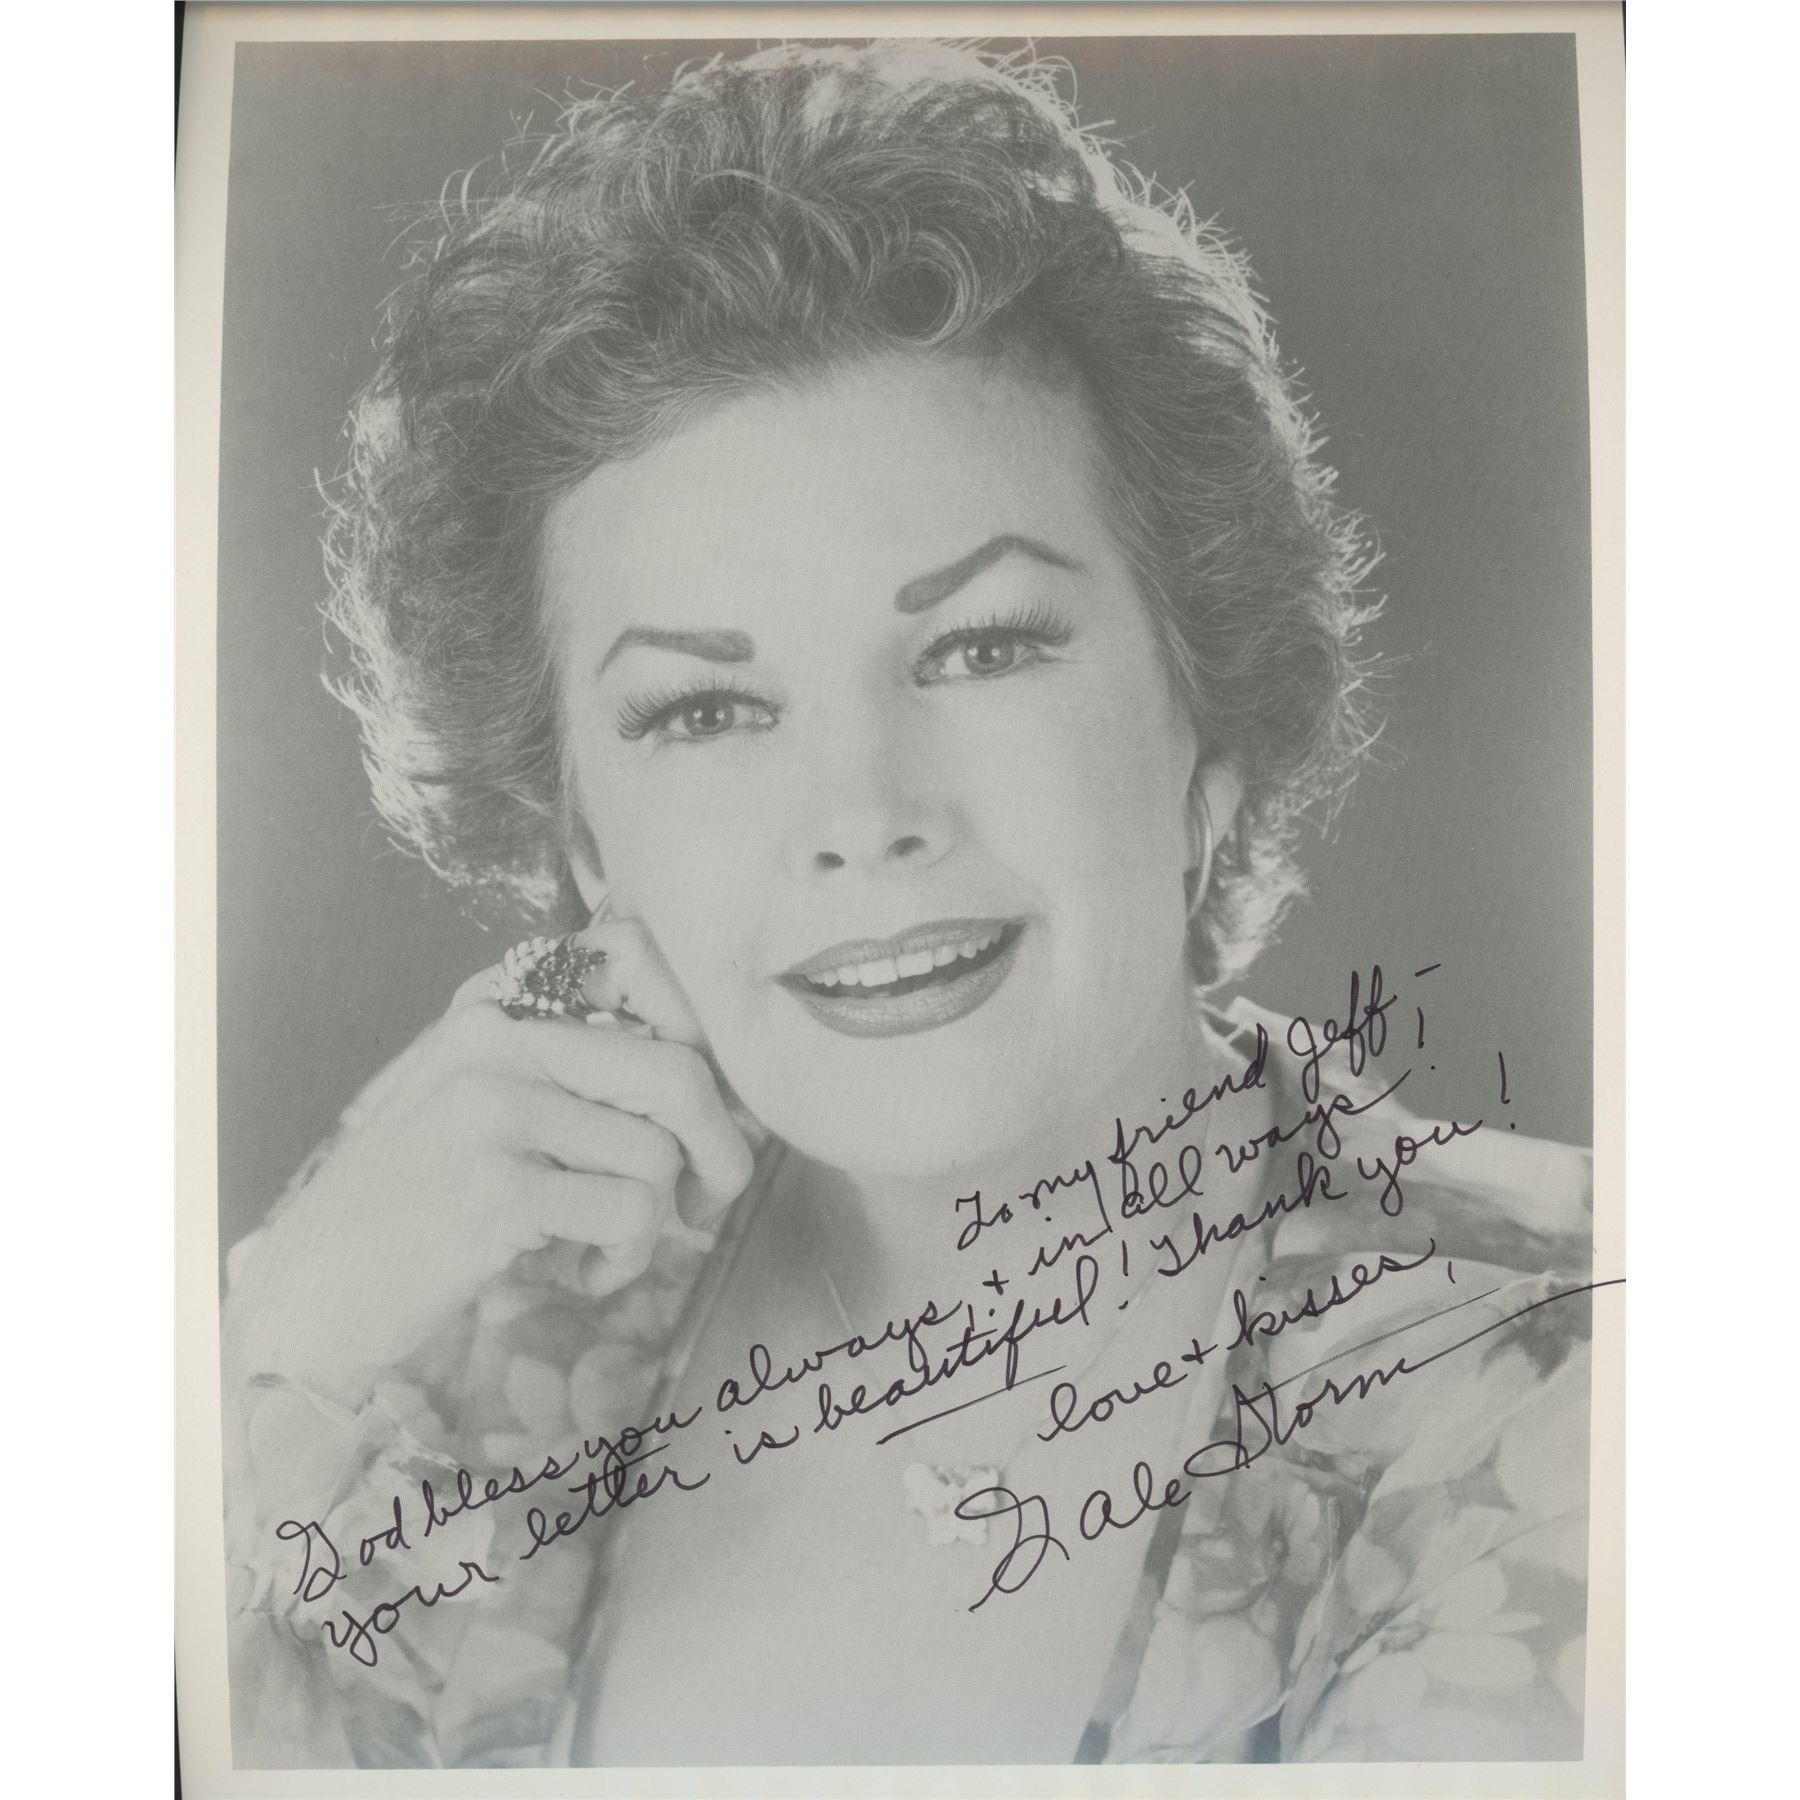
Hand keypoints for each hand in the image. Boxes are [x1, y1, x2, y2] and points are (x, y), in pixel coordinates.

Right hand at [222, 914, 755, 1409]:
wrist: (312, 1288)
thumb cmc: (421, 1200)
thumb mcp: (487, 1102)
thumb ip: (579, 1072)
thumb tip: (725, 1091)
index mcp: (498, 1002)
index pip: (639, 957)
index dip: (701, 1035)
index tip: (698, 1108)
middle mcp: (496, 1038)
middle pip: (678, 1069)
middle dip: (719, 1149)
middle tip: (703, 1202)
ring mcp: (492, 1110)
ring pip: (659, 1155)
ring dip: (652, 1223)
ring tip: (596, 1248)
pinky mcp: (495, 1190)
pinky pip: (628, 1215)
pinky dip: (622, 1259)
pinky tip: (573, 1272)